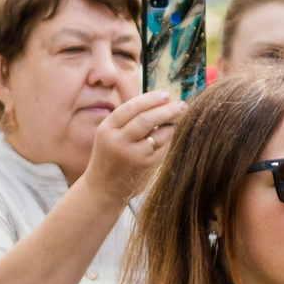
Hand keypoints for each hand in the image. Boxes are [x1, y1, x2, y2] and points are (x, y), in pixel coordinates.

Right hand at [82, 90, 186, 208]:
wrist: (102, 188)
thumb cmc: (110, 156)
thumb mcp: (110, 135)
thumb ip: (128, 120)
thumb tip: (158, 102)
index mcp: (107, 128)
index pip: (131, 108)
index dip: (150, 99)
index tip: (166, 94)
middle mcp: (118, 141)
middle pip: (146, 119)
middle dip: (167, 110)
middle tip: (182, 104)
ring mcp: (132, 154)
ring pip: (158, 134)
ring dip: (171, 125)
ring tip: (178, 119)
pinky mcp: (145, 166)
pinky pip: (163, 148)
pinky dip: (169, 139)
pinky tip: (171, 135)